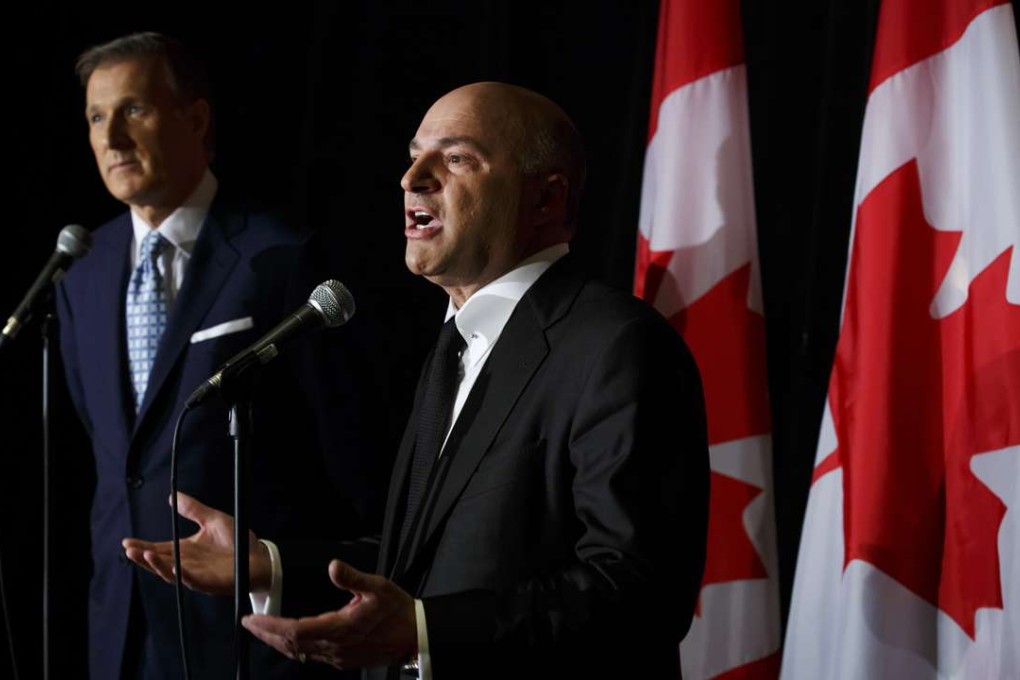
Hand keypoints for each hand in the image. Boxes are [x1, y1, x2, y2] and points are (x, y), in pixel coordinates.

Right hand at [121, 492, 271, 595]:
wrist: (258, 556)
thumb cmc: (237, 540)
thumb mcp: (212, 519)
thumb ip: (193, 509)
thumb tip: (173, 496)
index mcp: (186, 550)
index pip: (160, 549)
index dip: (143, 546)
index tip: (127, 542)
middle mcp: (187, 564)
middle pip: (160, 562)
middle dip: (143, 557)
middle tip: (129, 550)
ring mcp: (197, 575)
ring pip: (172, 573)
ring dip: (158, 566)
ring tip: (146, 555)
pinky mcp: (210, 583)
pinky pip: (193, 581)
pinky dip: (183, 574)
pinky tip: (174, 567)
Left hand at [242, 559, 415, 669]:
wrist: (415, 638)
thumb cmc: (398, 611)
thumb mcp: (379, 587)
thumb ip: (353, 578)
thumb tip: (332, 565)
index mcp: (338, 628)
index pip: (294, 630)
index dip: (269, 626)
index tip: (251, 618)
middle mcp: (334, 647)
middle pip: (290, 645)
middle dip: (266, 634)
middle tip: (248, 624)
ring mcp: (338, 657)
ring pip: (299, 653)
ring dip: (278, 642)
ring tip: (263, 631)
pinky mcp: (344, 660)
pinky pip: (311, 657)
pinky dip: (294, 648)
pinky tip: (291, 640)